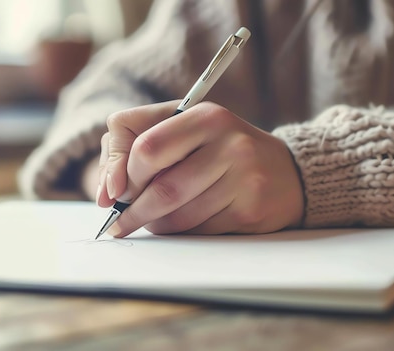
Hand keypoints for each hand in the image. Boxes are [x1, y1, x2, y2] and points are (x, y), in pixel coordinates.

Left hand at [96, 100, 303, 236]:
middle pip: (161, 189)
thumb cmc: (218, 149)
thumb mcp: (182, 128)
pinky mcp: (251, 211)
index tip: (113, 192)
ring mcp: (245, 179)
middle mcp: (230, 144)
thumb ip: (134, 144)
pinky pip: (199, 231)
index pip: (147, 148)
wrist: (287, 172)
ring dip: (154, 225)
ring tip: (151, 220)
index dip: (121, 174)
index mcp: (206, 116)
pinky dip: (180, 233)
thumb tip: (106, 192)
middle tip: (120, 220)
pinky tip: (181, 224)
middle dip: (133, 210)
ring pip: (178, 216)